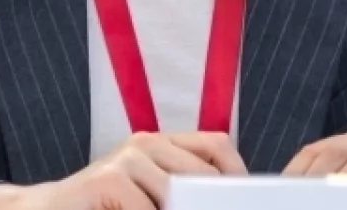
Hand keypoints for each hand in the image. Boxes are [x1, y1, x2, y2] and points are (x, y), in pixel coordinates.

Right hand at [0, 131, 246, 209]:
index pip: (218, 147)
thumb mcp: (147, 195)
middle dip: (209, 204)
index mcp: (161, 144)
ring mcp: (126, 159)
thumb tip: (223, 199)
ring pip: (178, 197)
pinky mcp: (107, 180)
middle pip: (204, 174)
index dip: (237, 174)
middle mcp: (146, 143)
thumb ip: (179, 191)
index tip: (245, 199)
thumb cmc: (101, 207)